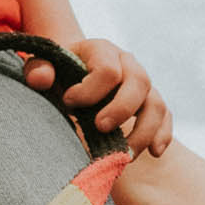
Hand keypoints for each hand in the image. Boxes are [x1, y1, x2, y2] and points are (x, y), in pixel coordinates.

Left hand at [26, 36, 173, 157]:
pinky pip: (165, 117)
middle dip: (121, 109)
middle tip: (99, 127)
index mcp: (102, 50)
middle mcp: (128, 63)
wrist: (74, 74)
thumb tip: (41, 79)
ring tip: (124, 154)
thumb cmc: (57, 73)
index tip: (68, 103)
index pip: (107, 68)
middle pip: (139, 81)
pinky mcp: (150, 102)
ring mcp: (142, 84)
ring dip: (144, 130)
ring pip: (156, 103)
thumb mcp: (43, 67)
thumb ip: (38, 69)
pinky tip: (155, 152)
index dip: (89, 89)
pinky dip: (163, 134)